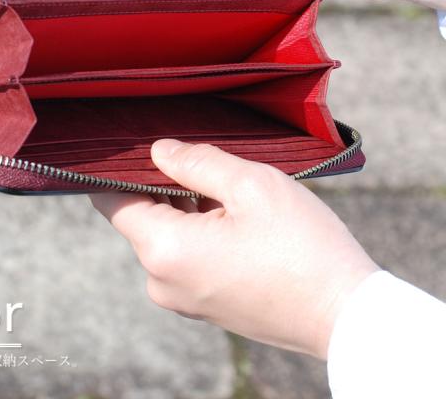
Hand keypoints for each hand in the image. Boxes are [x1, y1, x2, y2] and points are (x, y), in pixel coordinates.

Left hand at [89, 139, 378, 359]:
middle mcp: (162, 280)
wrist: (346, 315)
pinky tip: (231, 214)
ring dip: (185, 205)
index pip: (112, 201)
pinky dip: (198, 229)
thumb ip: (195, 162)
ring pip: (166, 234)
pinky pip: (185, 256)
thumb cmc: (303, 247)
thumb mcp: (251, 185)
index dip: (119, 169)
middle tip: (196, 155)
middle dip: (162, 182)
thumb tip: (158, 150)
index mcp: (164, 250)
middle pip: (141, 215)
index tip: (134, 143)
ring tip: (224, 185)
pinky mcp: (203, 303)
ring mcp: (182, 297)